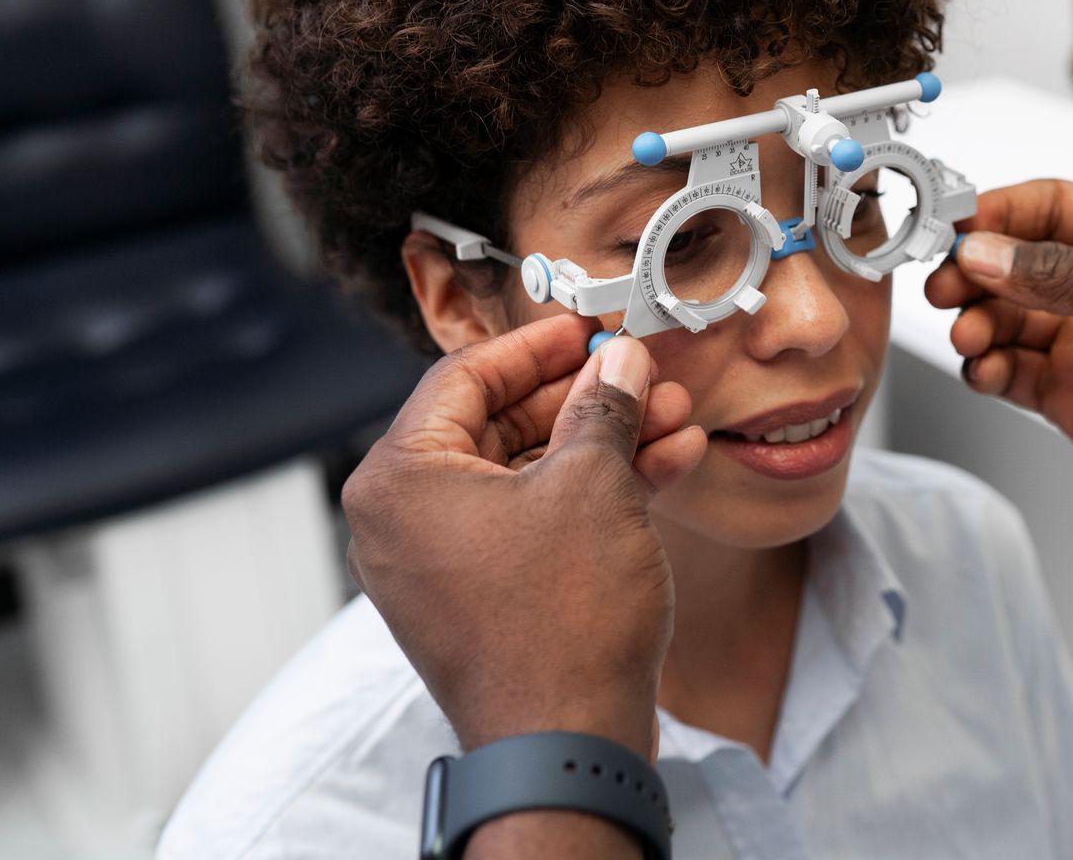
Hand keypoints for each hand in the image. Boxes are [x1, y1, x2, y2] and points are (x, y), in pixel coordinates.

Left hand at [341, 314, 705, 753]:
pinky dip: (591, 495)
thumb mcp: (593, 484)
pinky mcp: (482, 599)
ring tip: (673, 420)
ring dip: (603, 444)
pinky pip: (534, 521)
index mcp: (399, 479)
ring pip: (528, 474)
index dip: (537, 345)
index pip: (463, 377)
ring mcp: (441, 564)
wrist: (566, 743)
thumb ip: (602, 408)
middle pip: (500, 424)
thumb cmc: (559, 623)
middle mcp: (404, 520)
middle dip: (587, 398)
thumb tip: (618, 365)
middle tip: (645, 376)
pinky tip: (663, 468)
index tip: (587, 329)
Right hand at [925, 180, 1072, 566]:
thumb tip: (988, 253)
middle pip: (1009, 263)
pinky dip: (987, 369)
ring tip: (972, 333)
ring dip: (976, 322)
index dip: (994, 215)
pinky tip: (987, 368)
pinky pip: (1010, 373)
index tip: (954, 226)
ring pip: (1001, 319)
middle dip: (972, 273)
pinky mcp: (1068, 392)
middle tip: (947, 283)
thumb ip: (1058, 275)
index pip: (1042, 206)